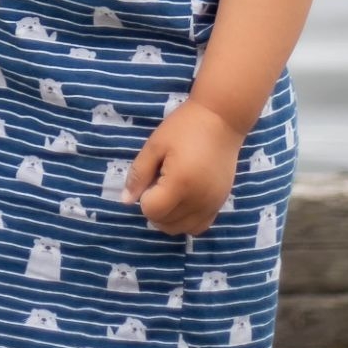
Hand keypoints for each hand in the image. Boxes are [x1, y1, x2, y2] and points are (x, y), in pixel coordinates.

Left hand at [123, 100, 243, 238]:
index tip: (151, 177)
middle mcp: (198, 200)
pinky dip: (186, 220)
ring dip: (169, 217)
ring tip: (171, 192)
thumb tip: (126, 201)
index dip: (145, 198)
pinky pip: (199, 226)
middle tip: (159, 182)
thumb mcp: (155, 145)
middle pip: (166, 223)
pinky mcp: (221, 203)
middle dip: (155, 208)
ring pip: (182, 229)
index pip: (152, 211)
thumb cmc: (184, 127)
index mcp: (180, 184)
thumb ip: (139, 174)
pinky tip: (184, 200)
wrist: (221, 119)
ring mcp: (213, 204)